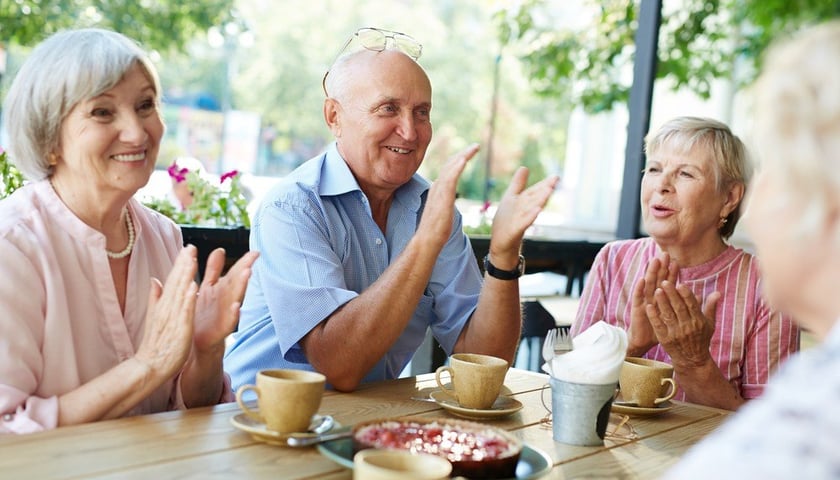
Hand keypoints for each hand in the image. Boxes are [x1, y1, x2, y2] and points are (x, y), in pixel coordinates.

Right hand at [134, 246, 198, 377]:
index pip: (172, 280)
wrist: (149, 367)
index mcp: (164, 305)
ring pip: (180, 293)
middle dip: (184, 264)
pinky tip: (194, 287)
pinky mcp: (179, 330)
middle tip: (191, 246)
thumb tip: (154, 279)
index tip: (188, 248)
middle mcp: (167, 308)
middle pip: (176, 282)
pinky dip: (188, 299)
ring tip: (193, 259)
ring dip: (186, 276)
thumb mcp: (155, 316)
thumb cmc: (156, 343)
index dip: (180, 264)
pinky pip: (184, 312)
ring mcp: (173, 318)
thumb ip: (155, 297)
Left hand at [192, 248, 258, 355]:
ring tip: (248, 273)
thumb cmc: (203, 316)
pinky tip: (237, 306)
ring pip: (235, 298)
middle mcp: (226, 300)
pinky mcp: (220, 330)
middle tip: (253, 258)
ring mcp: (225, 315)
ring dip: (242, 286)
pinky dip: (233, 314)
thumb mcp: (207, 288)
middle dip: (245, 270)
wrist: (196, 343)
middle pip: (237, 283)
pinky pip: (229, 322)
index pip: (235, 272)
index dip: (244, 262)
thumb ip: (214, 269)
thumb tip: (220, 250)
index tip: (255, 252)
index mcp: (222, 289)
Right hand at [416, 144, 479, 249]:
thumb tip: (448, 202)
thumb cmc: (436, 230)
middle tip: (476, 146)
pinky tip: (464, 159)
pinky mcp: (442, 198)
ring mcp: (439, 191)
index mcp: (438, 189)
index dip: (459, 159)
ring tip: (475, 147)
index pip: (449, 169)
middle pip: (450, 164)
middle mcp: (437, 186)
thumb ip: (445, 202)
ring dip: (463, 155)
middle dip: (463, 153)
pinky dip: (457, 167)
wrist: (427, 240)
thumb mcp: (443, 211)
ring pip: (451, 167)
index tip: (469, 153)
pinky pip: (450, 178)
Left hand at [488, 167, 558, 261]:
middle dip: (545, 190)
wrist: (501, 243)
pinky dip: (530, 217)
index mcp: (524, 203)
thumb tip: (524, 167)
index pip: (535, 191)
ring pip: (532, 209)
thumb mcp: (511, 198)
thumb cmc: (507, 221)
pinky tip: (537, 210)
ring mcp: (521, 221)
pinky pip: (524, 223)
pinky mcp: (515, 231)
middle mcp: (525, 211)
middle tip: (555, 180)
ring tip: (548, 191)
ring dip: (540, 200)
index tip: (556, 176)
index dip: (544, 184)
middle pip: (536, 199)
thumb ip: (518, 184)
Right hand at [627, 252, 676, 353]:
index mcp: (662, 299)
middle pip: (658, 280)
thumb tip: (700, 296)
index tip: (676, 262)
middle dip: (661, 267)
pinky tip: (642, 279)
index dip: (672, 273)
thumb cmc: (661, 329)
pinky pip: (638, 297)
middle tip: (665, 255)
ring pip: (648, 285)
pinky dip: (639, 288)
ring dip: (651, 273)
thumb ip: (685, 305)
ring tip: (654, 261)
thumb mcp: (675, 317)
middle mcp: (652, 297)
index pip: (668, 282)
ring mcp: (644, 302)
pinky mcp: (637, 309)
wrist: (645, 342)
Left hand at [645, 280, 718, 368]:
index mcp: (698, 321)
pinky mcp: (665, 339)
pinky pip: (658, 326)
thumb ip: (711, 307)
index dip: (686, 294)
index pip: (692, 305)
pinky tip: (649, 306)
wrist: (692, 360)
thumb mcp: (709, 324)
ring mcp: (676, 333)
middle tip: (664, 282)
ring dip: (662, 302)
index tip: (680, 283)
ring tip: (657, 290)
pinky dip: (654, 316)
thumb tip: (717, 292)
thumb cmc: (701, 339)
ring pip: (668, 315)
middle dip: (671, 294)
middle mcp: (688, 327)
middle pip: (679, 308)